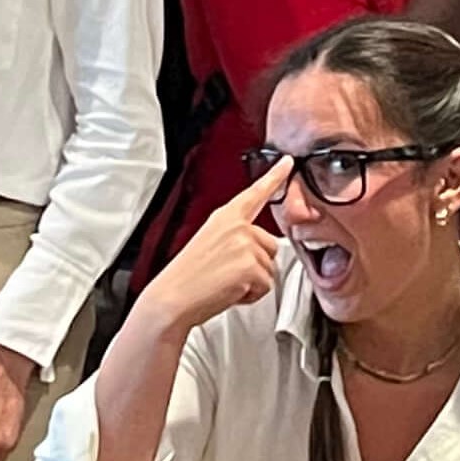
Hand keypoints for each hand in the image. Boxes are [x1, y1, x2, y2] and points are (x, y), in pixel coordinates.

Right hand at [138, 156, 289, 333]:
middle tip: (228, 274)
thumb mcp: (210, 245)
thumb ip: (235, 239)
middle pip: (271, 246)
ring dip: (253, 282)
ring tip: (225, 283)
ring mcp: (244, 244)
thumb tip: (257, 250)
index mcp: (224, 217)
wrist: (172, 298)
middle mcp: (237, 227)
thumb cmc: (187, 278)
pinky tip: (229, 292)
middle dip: (256, 265)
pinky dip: (251, 295)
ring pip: (269, 269)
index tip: (287, 162)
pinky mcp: (250, 265)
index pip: (254, 193)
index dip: (274, 176)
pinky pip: (266, 286)